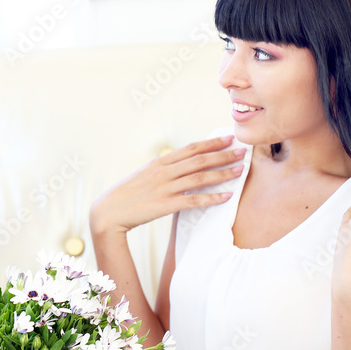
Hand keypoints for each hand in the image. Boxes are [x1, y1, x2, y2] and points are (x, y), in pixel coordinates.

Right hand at [90, 135, 244, 236]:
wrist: (109, 211)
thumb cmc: (128, 194)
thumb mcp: (144, 175)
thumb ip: (163, 169)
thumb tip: (181, 164)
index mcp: (160, 163)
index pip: (191, 148)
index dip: (211, 142)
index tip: (228, 138)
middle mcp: (164, 172)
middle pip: (199, 160)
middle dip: (222, 155)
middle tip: (242, 151)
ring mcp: (164, 188)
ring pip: (199, 178)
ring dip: (222, 174)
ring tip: (239, 171)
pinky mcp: (165, 205)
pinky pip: (193, 201)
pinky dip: (211, 198)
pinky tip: (226, 197)